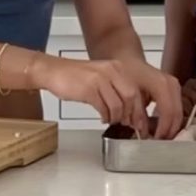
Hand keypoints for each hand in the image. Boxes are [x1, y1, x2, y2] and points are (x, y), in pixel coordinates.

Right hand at [40, 56, 181, 138]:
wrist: (53, 70)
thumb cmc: (76, 77)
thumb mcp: (101, 78)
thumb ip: (116, 89)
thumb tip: (130, 111)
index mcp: (117, 68)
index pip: (137, 90)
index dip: (140, 109)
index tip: (141, 123)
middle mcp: (111, 71)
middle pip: (132, 97)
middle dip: (134, 116)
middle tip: (132, 127)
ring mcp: (100, 79)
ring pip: (118, 104)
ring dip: (118, 117)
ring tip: (113, 121)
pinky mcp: (88, 88)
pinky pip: (103, 107)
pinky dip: (105, 116)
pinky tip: (102, 117)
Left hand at [124, 60, 183, 139]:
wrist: (128, 61)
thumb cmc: (126, 74)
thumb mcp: (129, 94)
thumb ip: (138, 113)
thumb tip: (144, 131)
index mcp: (161, 84)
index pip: (169, 112)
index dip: (164, 129)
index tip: (156, 140)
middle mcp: (171, 84)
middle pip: (177, 113)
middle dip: (170, 130)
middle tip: (159, 143)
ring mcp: (174, 85)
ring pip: (179, 112)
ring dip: (171, 126)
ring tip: (160, 137)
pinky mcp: (174, 88)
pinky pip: (177, 107)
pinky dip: (171, 119)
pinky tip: (162, 126)